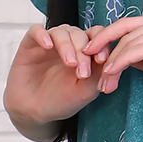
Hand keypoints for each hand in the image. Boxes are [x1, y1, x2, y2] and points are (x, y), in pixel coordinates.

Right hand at [4, 23, 102, 138]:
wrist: (35, 111)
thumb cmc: (61, 100)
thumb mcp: (86, 91)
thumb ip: (99, 74)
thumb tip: (111, 57)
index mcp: (85, 52)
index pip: (97, 36)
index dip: (101, 43)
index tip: (101, 60)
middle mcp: (69, 43)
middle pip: (80, 34)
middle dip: (83, 52)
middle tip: (82, 72)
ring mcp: (50, 42)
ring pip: (61, 31)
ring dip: (67, 46)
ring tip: (70, 63)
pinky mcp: (31, 43)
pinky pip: (36, 30)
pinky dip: (42, 35)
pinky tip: (47, 46)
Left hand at [82, 12, 142, 102]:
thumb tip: (123, 61)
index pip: (130, 25)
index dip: (108, 37)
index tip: (92, 56)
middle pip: (125, 29)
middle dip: (102, 48)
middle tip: (88, 70)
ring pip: (129, 41)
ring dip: (111, 62)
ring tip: (103, 83)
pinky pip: (139, 50)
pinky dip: (122, 61)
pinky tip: (113, 73)